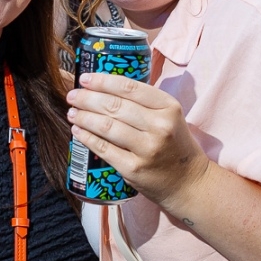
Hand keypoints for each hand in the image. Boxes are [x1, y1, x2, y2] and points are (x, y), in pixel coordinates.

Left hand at [66, 73, 211, 210]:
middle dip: (87, 98)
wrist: (188, 182)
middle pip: (115, 106)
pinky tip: (77, 131)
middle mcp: (159, 126)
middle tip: (72, 96)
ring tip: (72, 113)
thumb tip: (106, 88)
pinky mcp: (133, 169)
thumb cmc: (174, 145)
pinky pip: (104, 149)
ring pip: (107, 126)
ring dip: (84, 117)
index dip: (103, 81)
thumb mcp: (170, 117)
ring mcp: (147, 149)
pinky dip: (87, 138)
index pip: (130, 88)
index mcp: (168, 107)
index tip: (85, 78)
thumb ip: (145, 103)